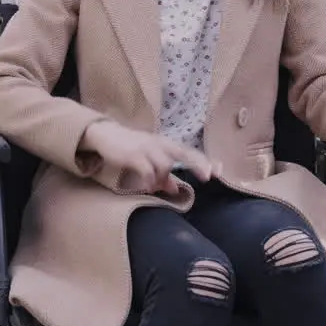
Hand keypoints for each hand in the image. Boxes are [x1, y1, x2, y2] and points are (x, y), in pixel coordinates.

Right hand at [81, 122, 212, 193]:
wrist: (107, 135)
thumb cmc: (131, 148)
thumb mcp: (149, 160)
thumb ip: (163, 175)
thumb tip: (175, 189)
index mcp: (166, 144)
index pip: (190, 152)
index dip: (205, 161)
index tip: (219, 171)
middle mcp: (160, 144)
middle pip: (184, 154)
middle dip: (198, 164)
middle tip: (207, 176)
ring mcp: (147, 148)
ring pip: (165, 165)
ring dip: (163, 178)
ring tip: (154, 185)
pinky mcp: (134, 155)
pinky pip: (148, 170)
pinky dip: (151, 181)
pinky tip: (149, 187)